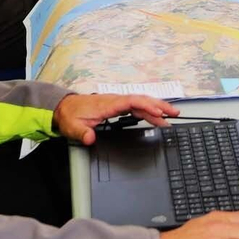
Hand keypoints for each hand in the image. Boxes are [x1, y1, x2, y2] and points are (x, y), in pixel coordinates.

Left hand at [52, 92, 178, 145]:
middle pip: (141, 100)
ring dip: (157, 108)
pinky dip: (148, 111)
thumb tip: (90, 138)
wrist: (64, 108)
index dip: (146, 106)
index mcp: (108, 104)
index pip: (132, 102)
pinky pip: (137, 107)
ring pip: (141, 103)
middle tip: (174, 112)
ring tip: (171, 116)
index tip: (158, 113)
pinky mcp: (117, 107)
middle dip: (159, 105)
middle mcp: (115, 101)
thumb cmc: (70, 115)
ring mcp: (117, 103)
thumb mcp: (73, 127)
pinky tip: (156, 117)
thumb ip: (82, 133)